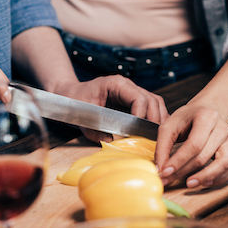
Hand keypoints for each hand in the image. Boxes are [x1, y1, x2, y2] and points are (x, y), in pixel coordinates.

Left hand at [52, 76, 168, 141]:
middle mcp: (127, 86)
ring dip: (159, 120)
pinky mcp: (132, 100)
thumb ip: (96, 131)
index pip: (139, 98)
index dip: (143, 116)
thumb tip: (113, 142)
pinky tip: (155, 133)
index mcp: (116, 84)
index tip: (140, 133)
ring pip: (155, 102)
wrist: (68, 96)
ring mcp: (131, 92)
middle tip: (154, 139)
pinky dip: (155, 119)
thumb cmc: (74, 104)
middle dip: (155, 121)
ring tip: (159, 137)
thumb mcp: (82, 119)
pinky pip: (150, 107)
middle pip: (152, 100)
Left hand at [154, 104, 227, 187]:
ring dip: (205, 177)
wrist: (207, 111)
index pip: (194, 144)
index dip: (179, 160)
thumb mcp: (169, 125)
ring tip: (189, 184)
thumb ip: (163, 146)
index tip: (165, 172)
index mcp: (206, 117)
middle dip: (184, 171)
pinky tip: (204, 182)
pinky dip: (218, 179)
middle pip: (204, 156)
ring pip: (223, 163)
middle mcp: (222, 128)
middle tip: (168, 179)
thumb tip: (160, 169)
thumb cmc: (187, 118)